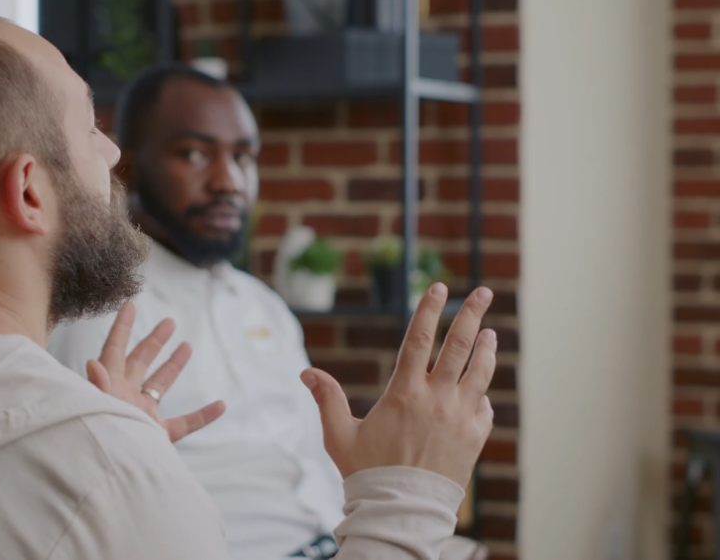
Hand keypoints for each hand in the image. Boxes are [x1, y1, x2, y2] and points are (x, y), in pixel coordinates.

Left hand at [87, 302, 225, 442]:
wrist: (107, 482)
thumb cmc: (93, 443)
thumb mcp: (91, 411)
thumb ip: (95, 388)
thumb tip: (92, 364)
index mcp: (109, 385)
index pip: (114, 348)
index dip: (122, 326)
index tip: (131, 304)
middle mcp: (125, 396)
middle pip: (140, 360)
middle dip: (154, 340)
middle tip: (169, 321)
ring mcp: (141, 415)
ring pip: (161, 385)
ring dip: (174, 366)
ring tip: (187, 346)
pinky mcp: (156, 436)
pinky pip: (184, 423)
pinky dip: (202, 415)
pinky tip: (220, 405)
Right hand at [301, 283, 495, 487]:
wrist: (401, 510)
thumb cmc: (366, 472)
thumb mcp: (339, 435)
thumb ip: (327, 399)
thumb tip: (307, 372)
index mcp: (404, 393)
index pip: (419, 339)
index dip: (428, 310)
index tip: (438, 287)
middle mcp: (437, 399)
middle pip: (460, 345)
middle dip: (471, 314)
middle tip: (482, 292)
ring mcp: (460, 417)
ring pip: (480, 372)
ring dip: (487, 348)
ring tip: (490, 333)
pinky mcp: (474, 437)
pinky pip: (484, 407)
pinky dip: (482, 394)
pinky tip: (479, 388)